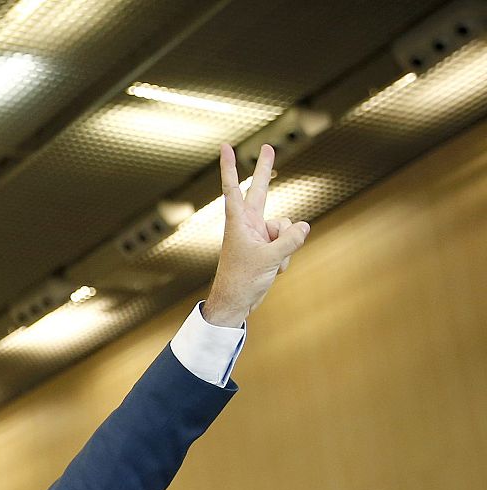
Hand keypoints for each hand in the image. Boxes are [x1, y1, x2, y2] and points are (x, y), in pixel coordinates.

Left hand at [202, 143, 310, 326]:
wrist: (237, 303)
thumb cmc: (242, 280)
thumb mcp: (270, 259)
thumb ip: (290, 239)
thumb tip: (304, 226)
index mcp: (238, 222)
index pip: (233, 188)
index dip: (230, 167)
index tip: (225, 147)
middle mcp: (248, 224)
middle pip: (260, 191)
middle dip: (264, 170)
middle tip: (268, 146)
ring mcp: (259, 234)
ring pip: (286, 227)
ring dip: (285, 246)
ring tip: (271, 263)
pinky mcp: (268, 246)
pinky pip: (288, 242)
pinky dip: (285, 256)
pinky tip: (274, 269)